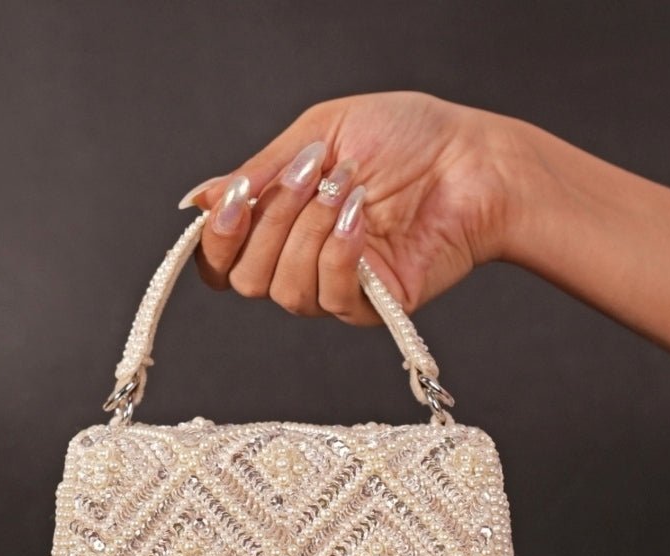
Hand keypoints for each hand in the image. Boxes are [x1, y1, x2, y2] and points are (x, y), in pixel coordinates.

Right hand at [178, 91, 514, 325]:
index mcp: (279, 226)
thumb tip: (197, 201)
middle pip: (244, 279)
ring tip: (346, 186)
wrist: (472, 159)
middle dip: (269, 222)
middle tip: (308, 174)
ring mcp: (333, 289)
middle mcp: (299, 264)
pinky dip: (338, 250)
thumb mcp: (317, 134)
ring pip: (283, 290)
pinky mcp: (370, 307)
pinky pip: (329, 295)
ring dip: (308, 231)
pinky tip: (360, 215)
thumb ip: (258, 172)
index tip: (232, 199)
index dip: (215, 239)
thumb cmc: (405, 137)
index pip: (221, 261)